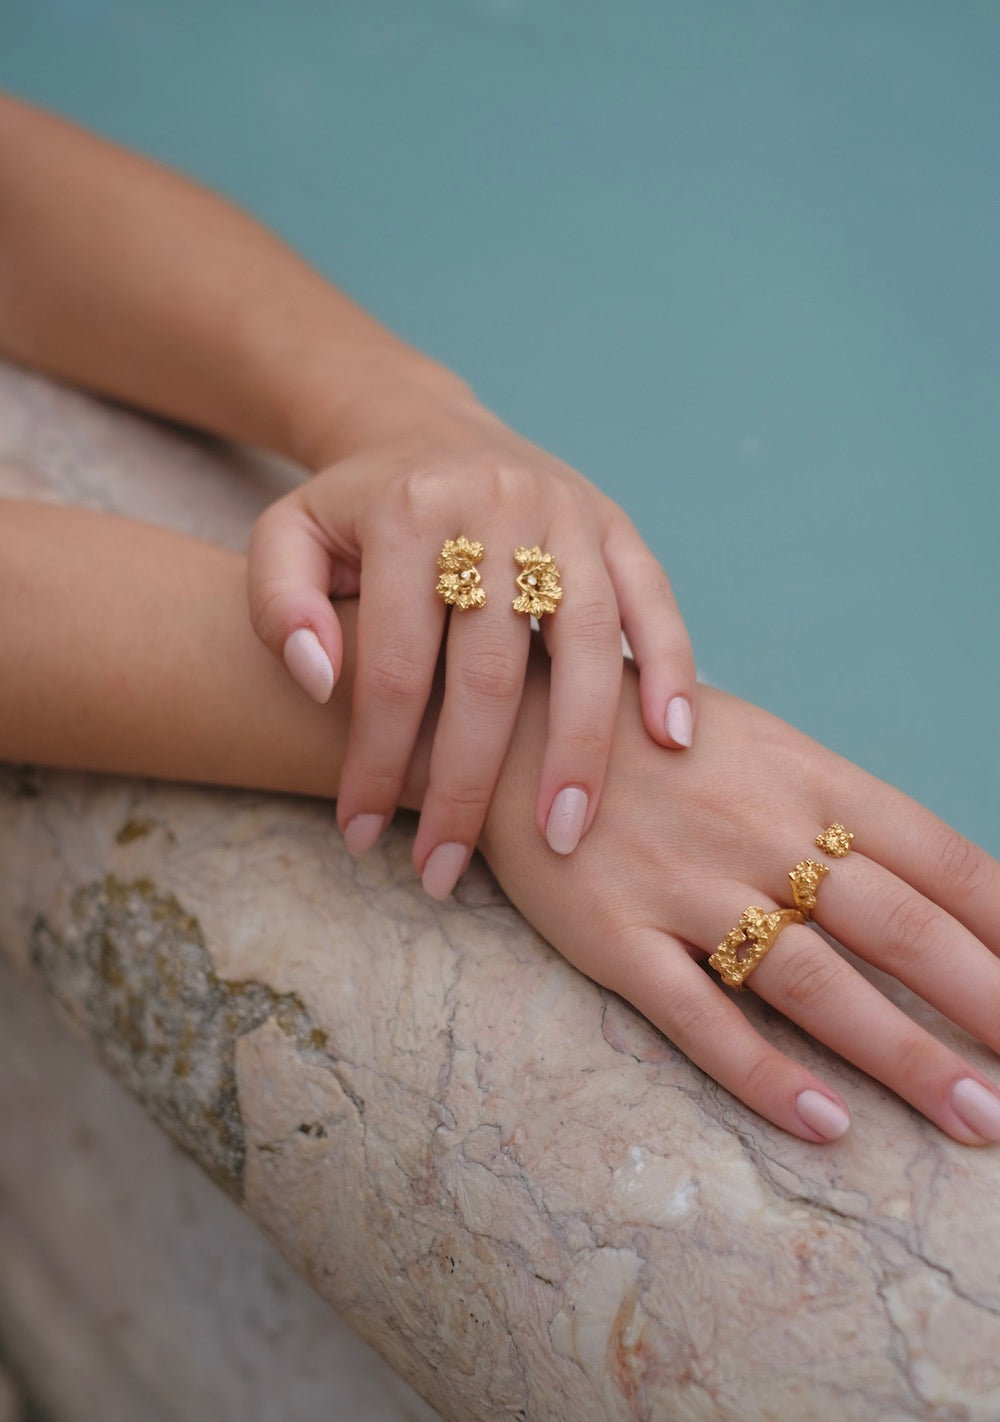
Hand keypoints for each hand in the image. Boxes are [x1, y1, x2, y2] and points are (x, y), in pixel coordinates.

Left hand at [247, 388, 695, 897]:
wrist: (425, 427)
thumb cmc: (355, 509)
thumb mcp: (286, 536)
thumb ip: (277, 603)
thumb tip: (318, 681)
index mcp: (405, 513)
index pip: (392, 668)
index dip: (375, 762)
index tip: (361, 836)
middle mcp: (493, 507)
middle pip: (487, 674)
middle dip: (466, 786)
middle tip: (446, 871)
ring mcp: (566, 513)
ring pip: (582, 646)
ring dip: (578, 752)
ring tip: (564, 840)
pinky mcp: (617, 523)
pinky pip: (654, 600)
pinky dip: (668, 669)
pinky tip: (670, 742)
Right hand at [482, 661, 999, 1144]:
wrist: (510, 727)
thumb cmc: (650, 740)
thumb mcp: (758, 741)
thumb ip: (837, 805)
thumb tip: (938, 879)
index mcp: (805, 775)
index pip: (937, 856)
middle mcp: (757, 829)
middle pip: (896, 926)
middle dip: (985, 1003)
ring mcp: (685, 886)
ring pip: (813, 980)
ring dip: (903, 1055)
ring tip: (978, 1117)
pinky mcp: (615, 935)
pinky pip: (698, 1014)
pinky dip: (763, 1072)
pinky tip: (823, 1123)